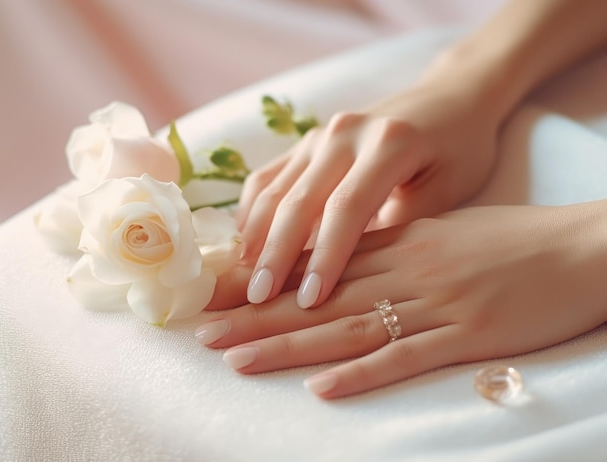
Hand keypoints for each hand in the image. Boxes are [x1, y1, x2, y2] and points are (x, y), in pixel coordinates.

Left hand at [197, 203, 606, 398]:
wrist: (579, 247)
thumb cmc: (511, 240)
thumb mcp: (443, 231)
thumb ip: (394, 245)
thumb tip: (348, 260)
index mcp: (400, 243)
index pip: (319, 262)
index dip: (268, 279)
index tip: (222, 294)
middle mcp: (407, 269)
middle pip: (319, 295)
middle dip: (258, 314)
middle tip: (205, 332)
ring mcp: (436, 302)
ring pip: (349, 324)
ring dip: (290, 345)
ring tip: (237, 360)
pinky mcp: (469, 334)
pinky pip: (408, 355)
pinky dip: (363, 373)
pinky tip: (323, 388)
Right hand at [237, 74, 503, 308]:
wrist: (450, 98)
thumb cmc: (459, 148)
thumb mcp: (449, 189)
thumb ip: (403, 226)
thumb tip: (355, 270)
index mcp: (389, 143)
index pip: (347, 208)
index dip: (325, 256)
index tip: (310, 300)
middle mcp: (346, 133)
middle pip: (299, 199)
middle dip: (276, 253)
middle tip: (258, 299)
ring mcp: (321, 134)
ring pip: (274, 187)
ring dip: (255, 235)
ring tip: (244, 278)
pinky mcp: (308, 141)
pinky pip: (269, 175)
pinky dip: (252, 209)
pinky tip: (245, 242)